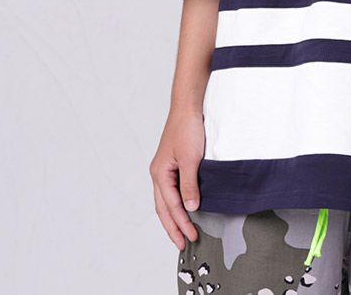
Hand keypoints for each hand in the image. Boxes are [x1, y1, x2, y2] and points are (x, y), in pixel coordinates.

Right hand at [150, 107, 205, 248]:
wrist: (189, 106)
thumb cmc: (187, 127)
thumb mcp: (190, 159)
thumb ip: (189, 185)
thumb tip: (190, 208)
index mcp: (159, 173)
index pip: (170, 206)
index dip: (180, 223)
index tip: (190, 237)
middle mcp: (159, 173)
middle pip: (164, 208)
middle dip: (173, 227)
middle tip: (183, 244)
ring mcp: (166, 169)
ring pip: (167, 200)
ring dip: (175, 217)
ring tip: (183, 232)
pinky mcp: (175, 163)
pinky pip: (174, 190)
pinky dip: (178, 203)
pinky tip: (185, 208)